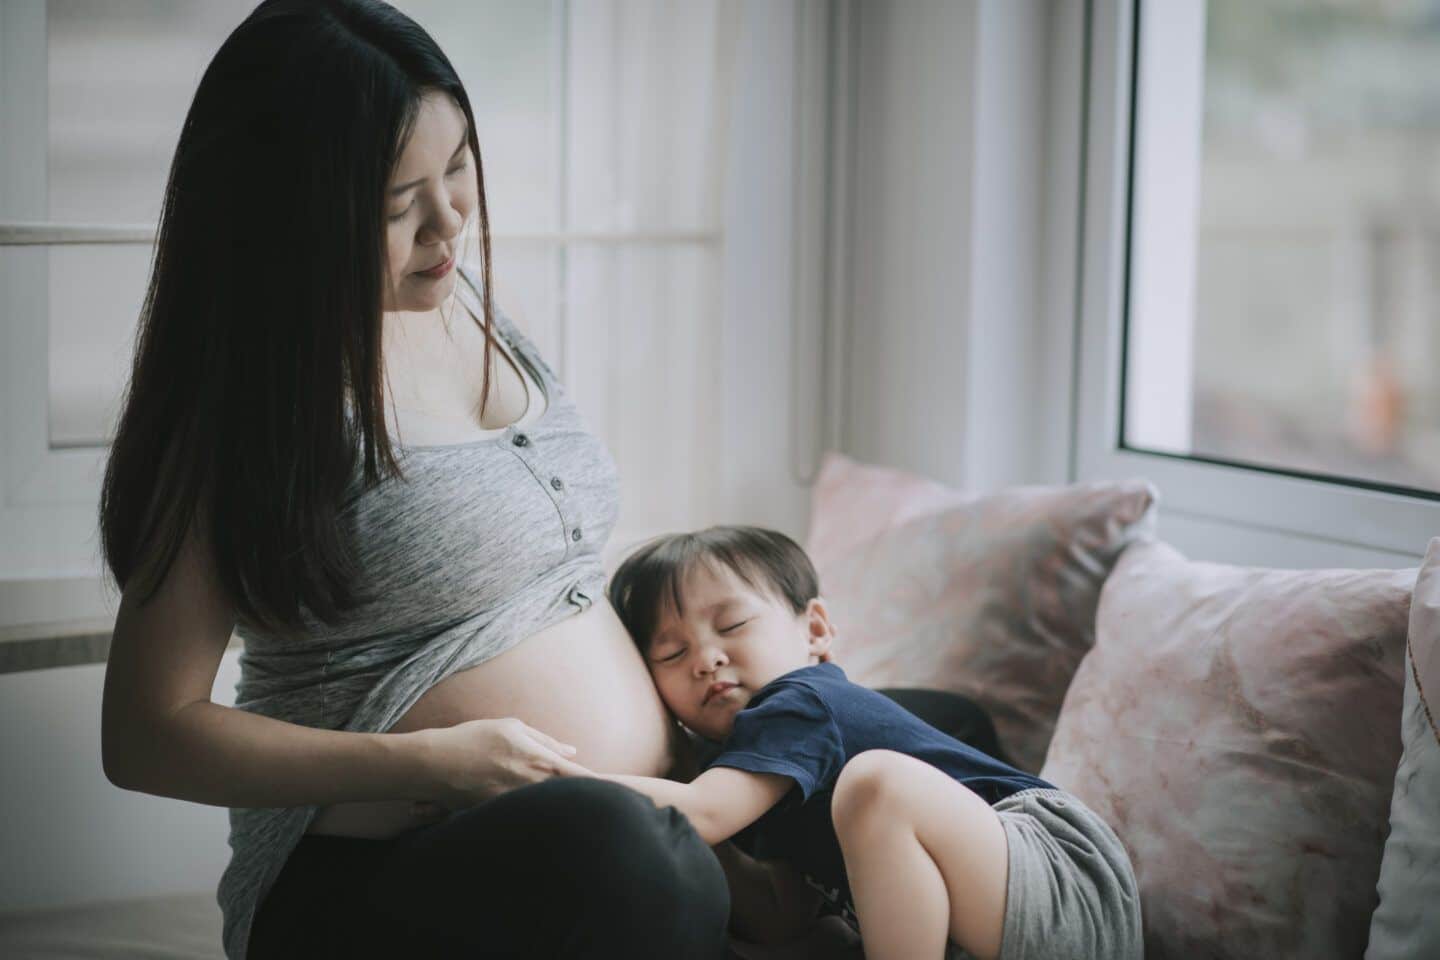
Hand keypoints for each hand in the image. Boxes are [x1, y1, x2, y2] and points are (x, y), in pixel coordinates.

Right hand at [409, 717, 594, 819]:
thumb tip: (573, 750)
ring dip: (563, 810)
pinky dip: (537, 817)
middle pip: (569, 797)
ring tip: (577, 813)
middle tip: (609, 805)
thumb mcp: (512, 728)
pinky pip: (525, 817)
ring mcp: (515, 803)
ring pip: (549, 810)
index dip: (602, 784)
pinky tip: (542, 819)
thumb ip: (545, 741)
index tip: (621, 791)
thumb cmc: (474, 738)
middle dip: (587, 800)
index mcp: (537, 760)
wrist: (434, 763)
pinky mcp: (499, 815)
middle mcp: (529, 784)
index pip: (579, 775)